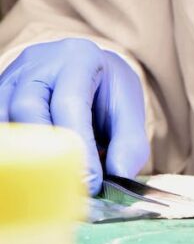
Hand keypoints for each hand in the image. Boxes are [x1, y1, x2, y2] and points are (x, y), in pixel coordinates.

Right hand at [0, 38, 148, 194]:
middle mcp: (41, 61)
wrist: (94, 72)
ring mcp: (14, 75)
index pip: (71, 103)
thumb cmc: (111, 95)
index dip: (79, 146)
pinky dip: (9, 148)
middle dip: (44, 150)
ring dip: (21, 152)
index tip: (91, 182)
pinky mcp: (0, 92)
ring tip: (43, 182)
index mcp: (80, 58)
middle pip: (28, 105)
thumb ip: (129, 145)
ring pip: (3, 114)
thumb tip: (118, 178)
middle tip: (65, 185)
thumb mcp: (131, 114)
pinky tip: (25, 169)